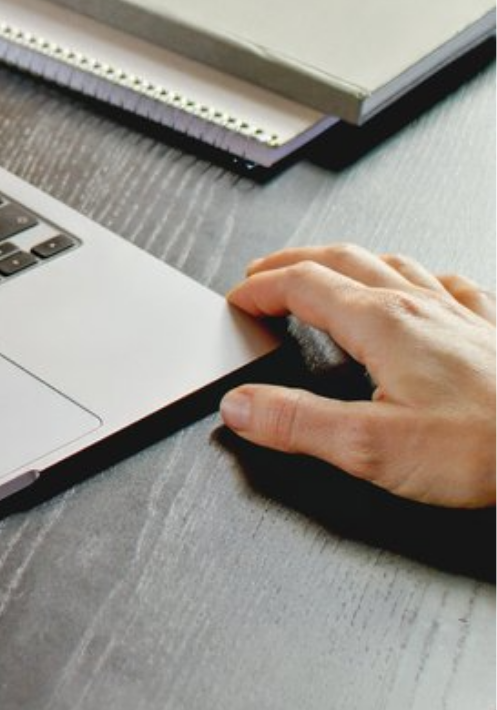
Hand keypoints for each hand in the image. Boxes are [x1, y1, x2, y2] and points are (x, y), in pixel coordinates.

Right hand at [222, 245, 495, 506]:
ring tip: (330, 271)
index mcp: (382, 324)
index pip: (302, 285)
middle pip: (342, 260)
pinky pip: (451, 285)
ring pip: (394, 263)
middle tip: (265, 274)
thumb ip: (297, 424)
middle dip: (294, 263)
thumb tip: (242, 407)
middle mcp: (420, 306)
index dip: (261, 288)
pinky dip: (420, 278)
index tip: (238, 298)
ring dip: (350, 262)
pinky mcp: (495, 331)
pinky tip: (426, 288)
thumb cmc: (485, 449)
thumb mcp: (370, 448)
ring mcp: (461, 313)